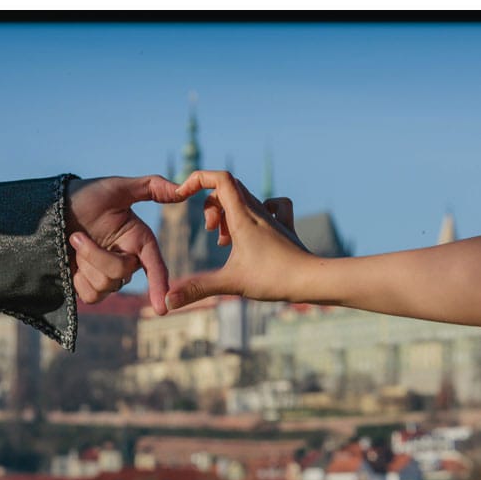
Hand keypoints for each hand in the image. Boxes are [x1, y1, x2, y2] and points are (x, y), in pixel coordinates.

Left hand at [66, 175, 185, 313]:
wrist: (50, 208)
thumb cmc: (85, 196)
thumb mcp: (117, 187)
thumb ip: (152, 186)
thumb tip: (182, 189)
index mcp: (139, 240)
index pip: (155, 266)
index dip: (159, 285)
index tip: (161, 308)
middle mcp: (127, 260)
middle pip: (121, 274)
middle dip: (96, 256)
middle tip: (75, 237)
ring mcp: (107, 275)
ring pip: (105, 286)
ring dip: (84, 264)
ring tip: (72, 244)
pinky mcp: (88, 286)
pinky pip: (90, 296)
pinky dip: (79, 280)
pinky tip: (71, 264)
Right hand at [165, 170, 308, 309]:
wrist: (313, 280)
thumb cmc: (275, 278)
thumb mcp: (231, 283)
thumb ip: (197, 289)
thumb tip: (166, 300)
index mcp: (243, 216)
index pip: (221, 178)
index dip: (198, 179)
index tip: (184, 196)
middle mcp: (259, 212)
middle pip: (228, 188)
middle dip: (210, 205)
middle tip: (211, 233)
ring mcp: (273, 220)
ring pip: (245, 198)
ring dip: (228, 212)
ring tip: (225, 241)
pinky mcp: (284, 229)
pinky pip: (272, 206)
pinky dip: (257, 212)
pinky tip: (252, 233)